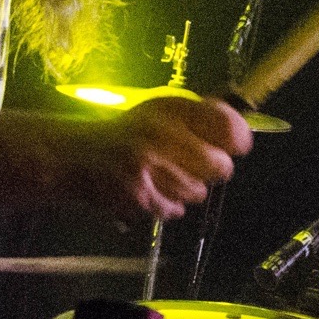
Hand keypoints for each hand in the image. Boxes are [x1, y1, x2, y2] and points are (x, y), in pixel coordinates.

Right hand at [66, 97, 253, 219]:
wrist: (77, 155)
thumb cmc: (127, 133)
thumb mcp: (161, 110)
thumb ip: (200, 116)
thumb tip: (242, 131)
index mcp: (171, 108)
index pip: (228, 126)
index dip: (238, 139)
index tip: (235, 146)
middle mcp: (163, 134)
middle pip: (221, 166)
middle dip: (212, 170)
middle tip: (194, 165)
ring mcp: (152, 167)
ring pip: (199, 192)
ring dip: (187, 189)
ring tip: (165, 176)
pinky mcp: (142, 195)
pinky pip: (177, 210)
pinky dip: (168, 205)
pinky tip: (153, 190)